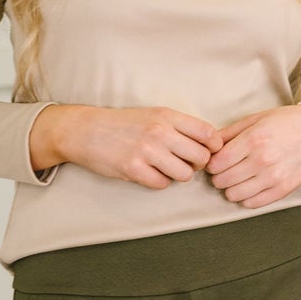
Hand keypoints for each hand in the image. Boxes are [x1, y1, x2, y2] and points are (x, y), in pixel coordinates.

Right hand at [36, 105, 225, 189]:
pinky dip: (159, 182)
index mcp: (167, 116)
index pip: (208, 133)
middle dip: (196, 165)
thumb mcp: (153, 115)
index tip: (207, 152)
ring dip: (178, 176)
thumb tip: (210, 143)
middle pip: (201, 157)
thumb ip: (179, 126)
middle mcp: (160, 132)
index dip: (214, 147)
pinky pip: (162, 185)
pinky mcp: (134, 169)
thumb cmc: (122, 124)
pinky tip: (149, 173)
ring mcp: (147, 151)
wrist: (86, 130)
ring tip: (165, 169)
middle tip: (184, 163)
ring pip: (184, 175)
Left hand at [204, 105, 300, 208]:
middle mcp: (262, 160)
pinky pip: (252, 203)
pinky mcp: (282, 190)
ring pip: (234, 195)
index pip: (217, 163)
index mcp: (254, 139)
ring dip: (230, 188)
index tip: (215, 162)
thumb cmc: (285, 123)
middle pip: (222, 180)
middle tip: (225, 170)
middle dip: (218, 176)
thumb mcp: (256, 119)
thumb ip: (230, 132)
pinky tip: (249, 187)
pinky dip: (246, 198)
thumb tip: (209, 145)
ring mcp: (273, 177)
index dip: (211, 164)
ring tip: (237, 179)